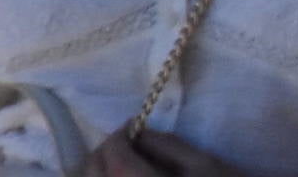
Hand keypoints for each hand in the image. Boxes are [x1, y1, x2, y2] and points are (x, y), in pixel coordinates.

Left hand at [89, 135, 252, 176]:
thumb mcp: (204, 165)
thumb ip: (168, 145)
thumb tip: (138, 132)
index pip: (113, 157)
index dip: (118, 136)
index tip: (134, 126)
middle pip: (93, 173)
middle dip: (106, 151)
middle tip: (129, 143)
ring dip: (100, 171)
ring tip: (124, 164)